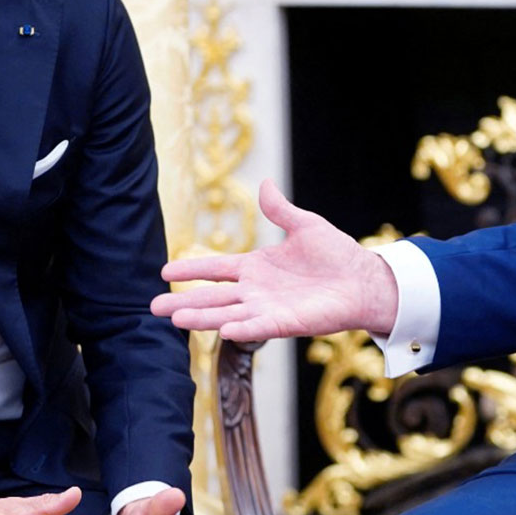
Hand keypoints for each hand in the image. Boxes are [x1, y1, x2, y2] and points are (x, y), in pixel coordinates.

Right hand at [152, 180, 398, 340]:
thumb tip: (265, 184)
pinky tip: (224, 330)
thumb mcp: (305, 225)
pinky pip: (259, 328)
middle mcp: (256, 291)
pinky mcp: (285, 323)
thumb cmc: (337, 254)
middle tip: (152, 307)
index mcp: (256, 267)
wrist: (363, 279)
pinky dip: (242, 329)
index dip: (191, 269)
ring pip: (227, 314)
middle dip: (183, 301)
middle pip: (213, 297)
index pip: (216, 268)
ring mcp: (268, 309)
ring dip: (202, 317)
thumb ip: (280, 210)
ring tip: (174, 319)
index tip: (164, 271)